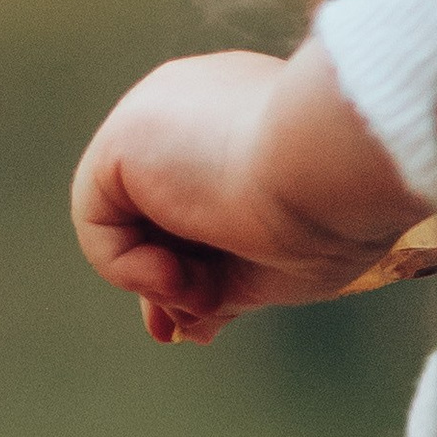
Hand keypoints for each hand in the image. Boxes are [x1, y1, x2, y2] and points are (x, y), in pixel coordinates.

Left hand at [72, 45, 421, 342]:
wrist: (340, 168)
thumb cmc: (334, 214)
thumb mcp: (278, 259)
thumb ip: (224, 280)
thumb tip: (186, 326)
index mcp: (244, 120)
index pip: (193, 193)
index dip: (191, 259)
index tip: (208, 314)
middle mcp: (194, 107)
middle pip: (153, 208)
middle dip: (161, 278)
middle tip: (181, 329)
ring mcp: (156, 114)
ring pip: (127, 221)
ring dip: (163, 280)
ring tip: (209, 291)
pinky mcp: (122, 135)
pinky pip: (96, 221)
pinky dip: (129, 268)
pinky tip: (178, 275)